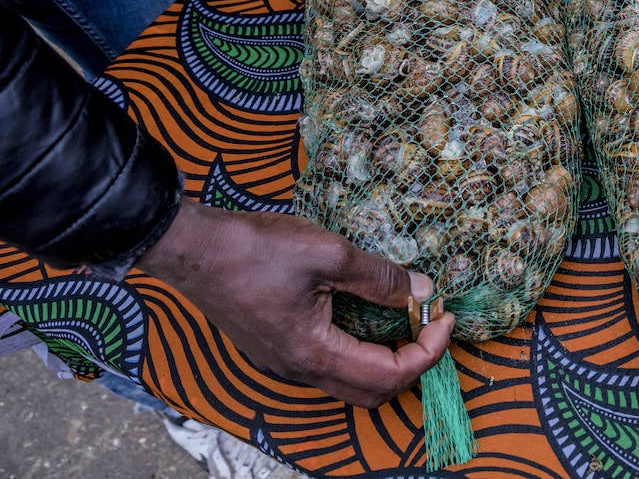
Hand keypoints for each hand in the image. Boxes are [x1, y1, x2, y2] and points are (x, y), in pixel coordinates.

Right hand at [137, 199, 454, 407]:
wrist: (191, 248)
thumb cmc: (255, 249)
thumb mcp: (329, 253)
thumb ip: (379, 277)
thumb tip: (423, 290)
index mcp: (313, 353)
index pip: (389, 374)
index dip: (428, 350)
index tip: (445, 316)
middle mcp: (298, 369)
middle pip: (371, 391)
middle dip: (413, 364)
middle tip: (432, 325)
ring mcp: (283, 362)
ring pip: (348, 383)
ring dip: (386, 360)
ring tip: (407, 319)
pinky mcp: (274, 348)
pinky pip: (327, 365)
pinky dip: (360, 350)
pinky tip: (368, 315)